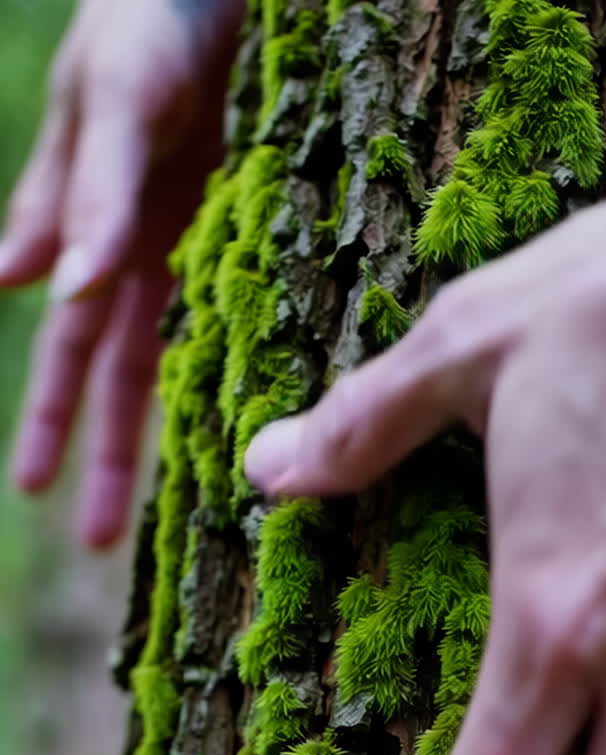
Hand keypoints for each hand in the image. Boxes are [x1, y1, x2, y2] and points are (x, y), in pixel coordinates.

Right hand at [3, 0, 240, 546]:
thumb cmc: (146, 20)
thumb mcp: (110, 100)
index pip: (68, 349)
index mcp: (91, 234)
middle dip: (107, 455)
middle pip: (120, 374)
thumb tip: (38, 289)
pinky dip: (249, 366)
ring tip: (199, 503)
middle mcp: (142, 254)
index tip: (35, 492)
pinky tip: (261, 419)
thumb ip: (84, 193)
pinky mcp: (256, 230)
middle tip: (100, 543)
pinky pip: (249, 314)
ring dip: (180, 429)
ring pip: (185, 358)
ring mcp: (201, 246)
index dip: (53, 419)